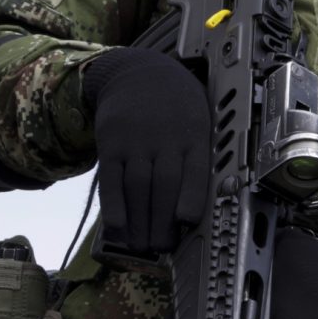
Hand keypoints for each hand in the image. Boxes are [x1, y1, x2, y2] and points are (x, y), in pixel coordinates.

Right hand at [84, 48, 209, 254]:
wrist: (139, 70)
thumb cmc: (179, 105)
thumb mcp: (201, 118)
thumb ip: (202, 154)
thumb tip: (207, 200)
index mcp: (194, 134)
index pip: (194, 169)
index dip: (191, 196)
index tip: (188, 221)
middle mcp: (165, 138)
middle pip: (163, 185)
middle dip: (162, 221)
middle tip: (163, 248)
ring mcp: (136, 140)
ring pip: (137, 186)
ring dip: (139, 221)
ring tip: (142, 246)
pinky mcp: (111, 143)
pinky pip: (110, 178)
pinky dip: (114, 204)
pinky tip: (117, 227)